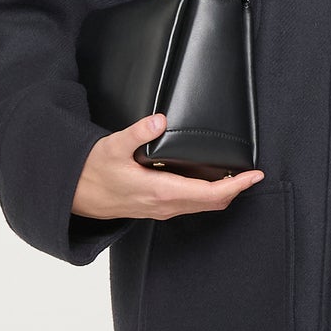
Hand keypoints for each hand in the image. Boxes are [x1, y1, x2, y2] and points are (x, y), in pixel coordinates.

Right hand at [72, 114, 264, 222]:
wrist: (75, 195)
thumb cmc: (92, 171)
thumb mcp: (112, 146)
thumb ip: (138, 132)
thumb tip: (160, 119)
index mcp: (161, 191)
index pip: (210, 193)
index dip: (236, 185)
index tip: (254, 175)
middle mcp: (166, 206)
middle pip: (213, 203)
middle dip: (236, 190)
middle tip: (253, 174)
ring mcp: (162, 210)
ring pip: (203, 206)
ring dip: (223, 193)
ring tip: (237, 176)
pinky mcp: (157, 209)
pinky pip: (191, 205)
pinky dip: (208, 195)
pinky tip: (211, 181)